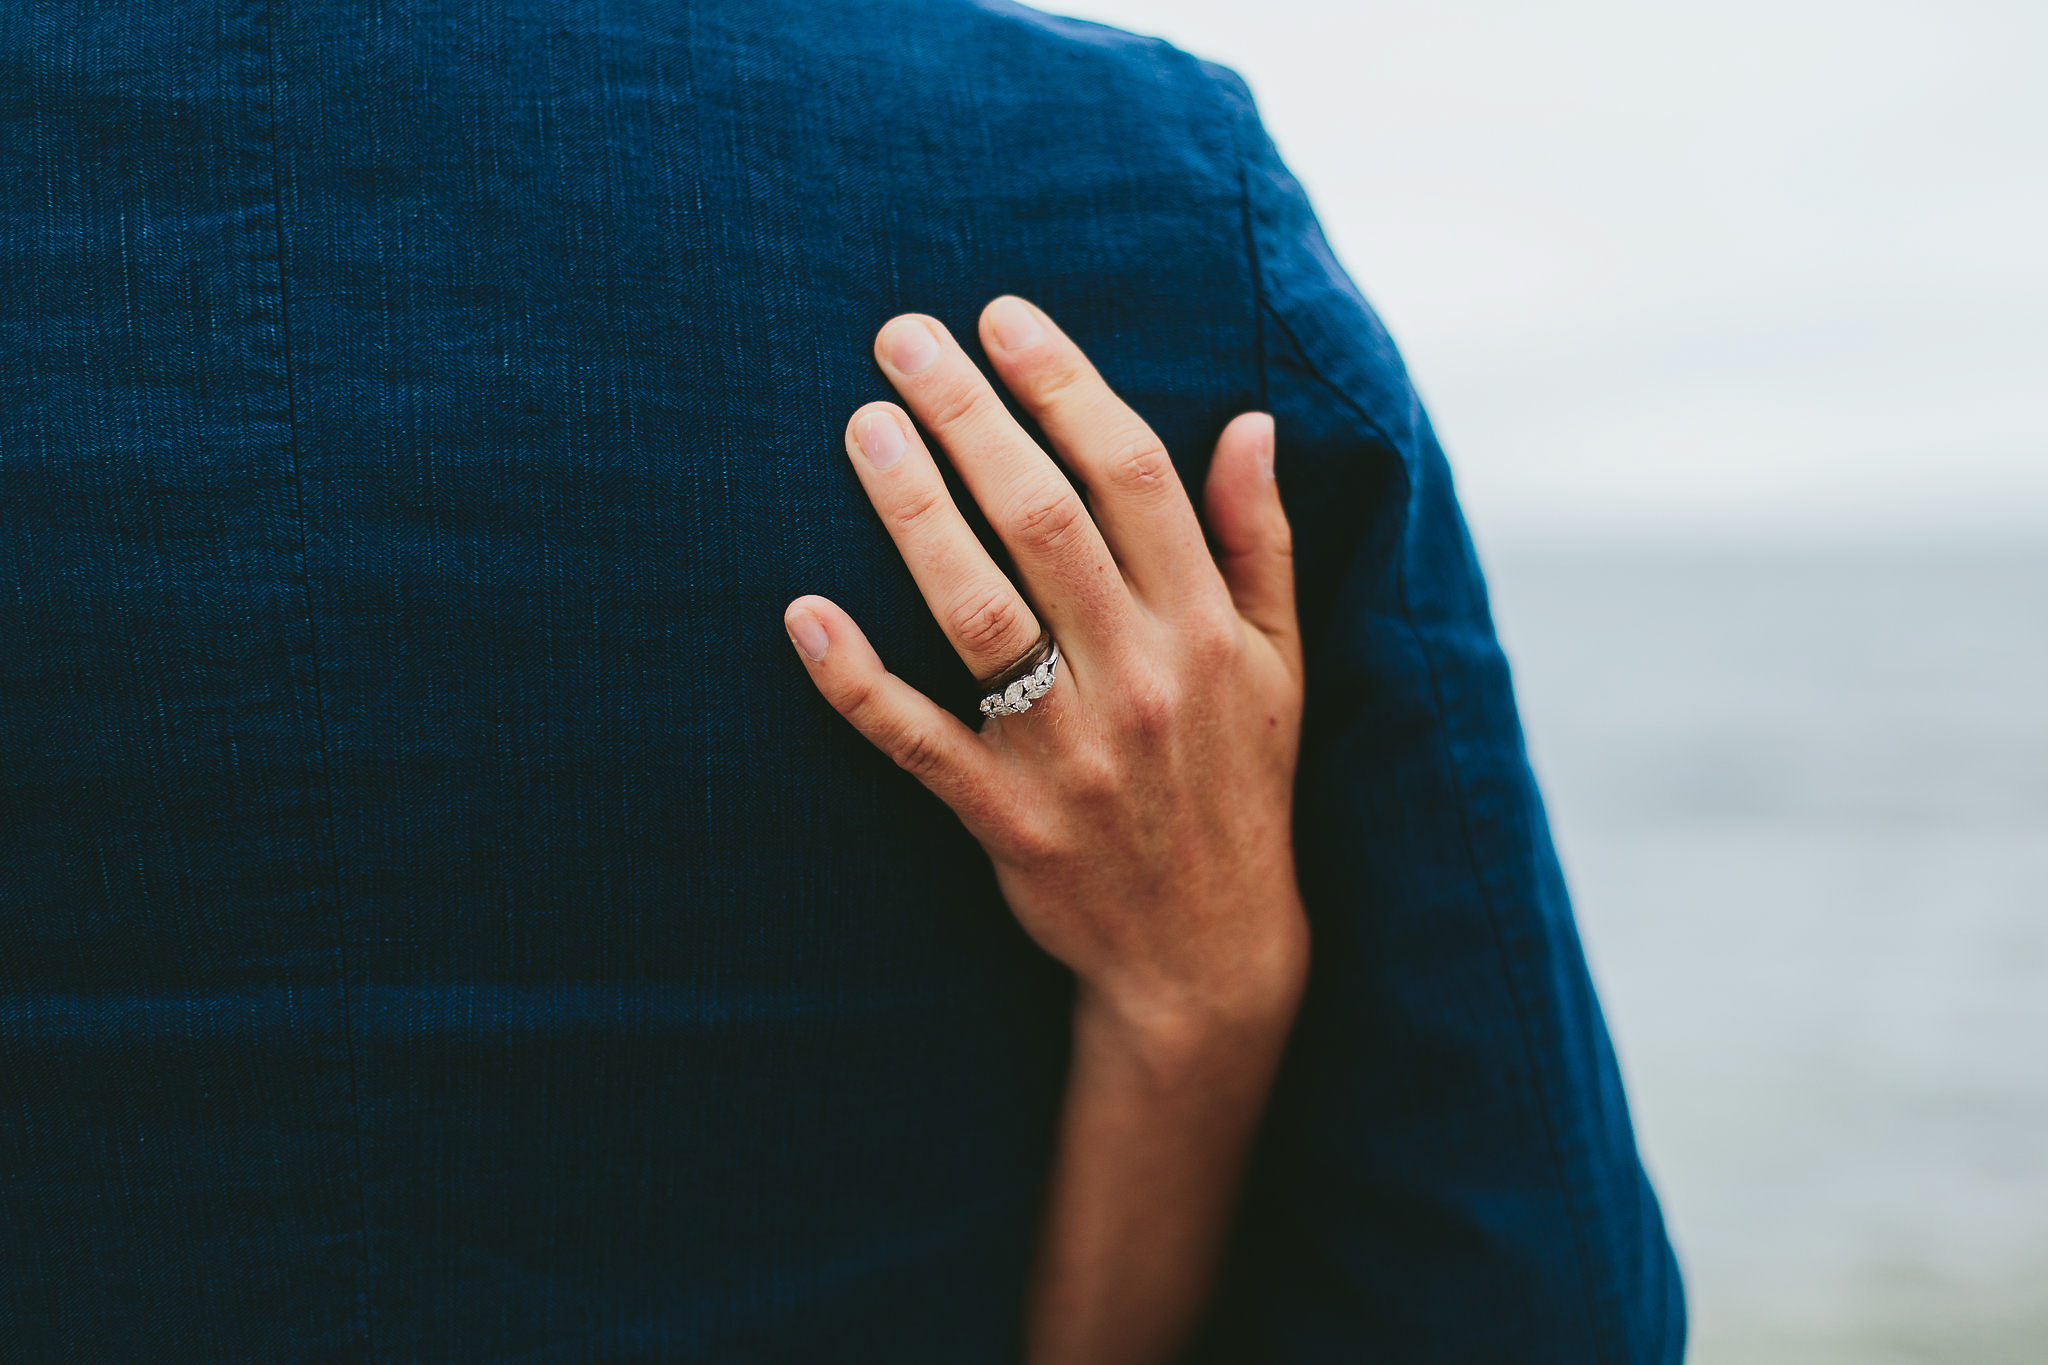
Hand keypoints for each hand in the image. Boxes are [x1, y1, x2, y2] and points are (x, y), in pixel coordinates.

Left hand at [783, 296, 1308, 1040]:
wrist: (1210, 955)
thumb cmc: (1242, 788)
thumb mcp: (1279, 664)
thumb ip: (1258, 542)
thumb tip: (1248, 423)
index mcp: (1205, 629)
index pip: (1134, 476)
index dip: (1065, 384)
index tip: (1002, 317)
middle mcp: (1142, 679)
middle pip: (1045, 520)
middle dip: (971, 416)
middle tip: (901, 337)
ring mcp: (1068, 753)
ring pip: (979, 613)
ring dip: (914, 513)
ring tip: (861, 426)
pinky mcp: (1005, 818)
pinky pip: (920, 742)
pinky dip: (859, 682)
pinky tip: (804, 613)